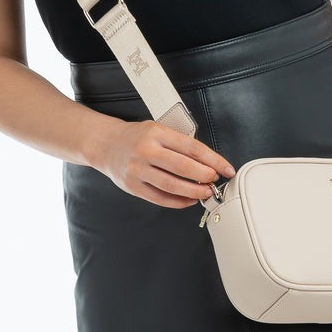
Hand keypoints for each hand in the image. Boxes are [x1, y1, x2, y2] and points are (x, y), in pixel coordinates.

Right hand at [95, 118, 236, 208]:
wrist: (106, 144)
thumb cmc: (136, 137)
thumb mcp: (157, 129)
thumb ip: (178, 143)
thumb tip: (207, 162)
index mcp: (156, 133)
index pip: (191, 147)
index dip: (213, 159)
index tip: (225, 168)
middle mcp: (146, 150)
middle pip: (182, 167)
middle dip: (204, 176)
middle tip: (215, 180)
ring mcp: (138, 170)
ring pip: (171, 185)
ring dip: (193, 191)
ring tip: (205, 192)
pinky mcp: (133, 186)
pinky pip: (159, 198)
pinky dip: (177, 201)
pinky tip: (188, 200)